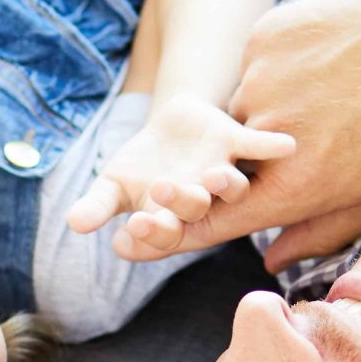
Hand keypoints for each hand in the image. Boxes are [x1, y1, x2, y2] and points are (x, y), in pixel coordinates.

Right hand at [67, 95, 296, 260]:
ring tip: (212, 177)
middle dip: (181, 201)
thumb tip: (72, 224)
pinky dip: (272, 145)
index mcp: (170, 219)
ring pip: (230, 186)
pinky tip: (288, 145)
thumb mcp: (113, 186)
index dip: (151, 233)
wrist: (173, 128)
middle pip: (196, 209)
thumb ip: (97, 206)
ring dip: (224, 184)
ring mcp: (221, 173)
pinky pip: (259, 147)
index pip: (162, 234)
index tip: (134, 227)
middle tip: (161, 189)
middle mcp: (201, 203)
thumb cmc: (142, 168)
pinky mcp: (235, 142)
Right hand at [157, 0, 360, 269]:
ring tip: (333, 89)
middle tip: (321, 130)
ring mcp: (261, 81)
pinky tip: (329, 57)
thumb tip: (271, 260)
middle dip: (261, 155)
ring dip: (275, 104)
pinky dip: (282, 64)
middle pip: (233, 157)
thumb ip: (319, 232)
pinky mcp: (263, 37)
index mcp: (294, 186)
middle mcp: (265, 136)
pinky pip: (257, 61)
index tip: (165, 224)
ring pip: (245, 104)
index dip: (185, 225)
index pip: (213, 220)